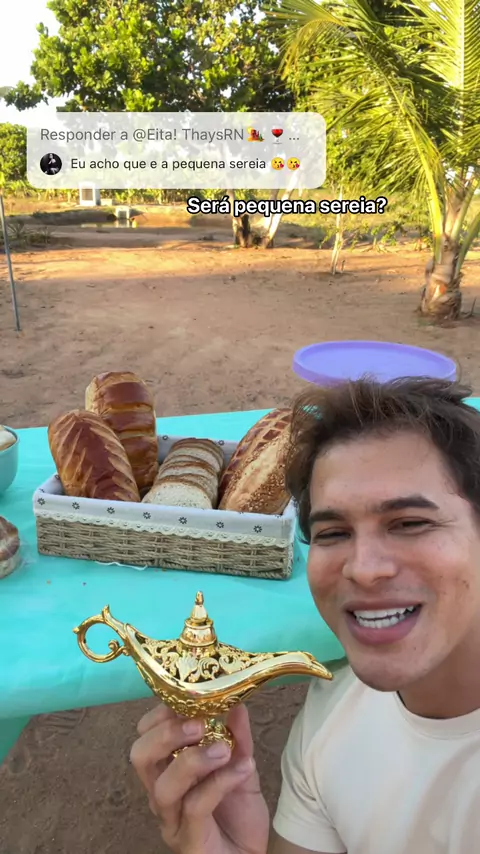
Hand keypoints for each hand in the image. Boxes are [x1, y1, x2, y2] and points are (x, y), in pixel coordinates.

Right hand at [130, 702, 269, 853]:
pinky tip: (244, 768)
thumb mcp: (241, 767)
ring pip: (163, 786)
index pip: (145, 736)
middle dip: (166, 733)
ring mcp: (172, 819)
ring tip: (223, 748)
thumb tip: (237, 703)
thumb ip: (238, 737)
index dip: (161, 714)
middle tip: (198, 723)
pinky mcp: (189, 840)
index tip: (190, 697)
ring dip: (193, 759)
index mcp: (167, 770)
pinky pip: (195, 806)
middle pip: (140, 757)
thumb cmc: (238, 815)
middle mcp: (162, 794)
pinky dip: (220, 782)